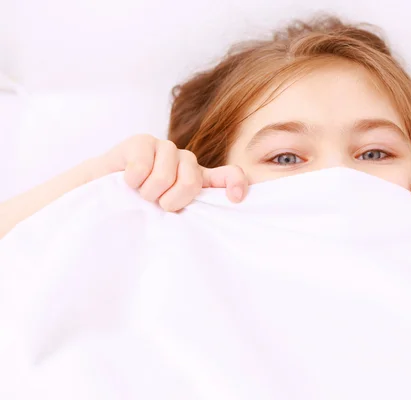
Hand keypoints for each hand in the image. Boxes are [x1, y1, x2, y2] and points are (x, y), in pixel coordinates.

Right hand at [103, 134, 247, 210]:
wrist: (96, 194)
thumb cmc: (135, 210)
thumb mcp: (167, 218)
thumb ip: (190, 216)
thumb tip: (213, 228)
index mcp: (198, 180)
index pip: (230, 175)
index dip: (236, 183)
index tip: (235, 198)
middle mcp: (185, 162)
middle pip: (192, 180)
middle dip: (170, 200)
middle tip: (156, 204)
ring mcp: (165, 149)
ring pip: (165, 175)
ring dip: (147, 192)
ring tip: (139, 193)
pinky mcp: (143, 142)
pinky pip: (143, 165)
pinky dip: (132, 180)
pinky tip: (127, 180)